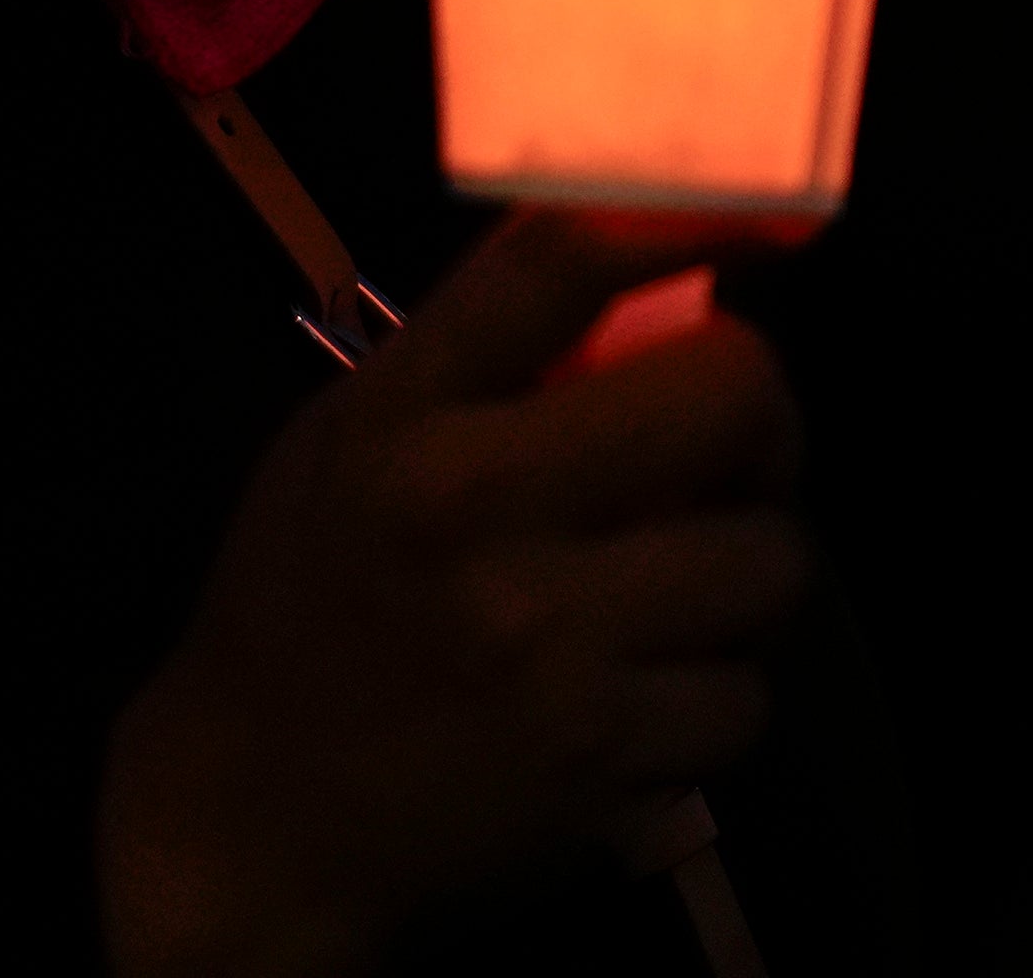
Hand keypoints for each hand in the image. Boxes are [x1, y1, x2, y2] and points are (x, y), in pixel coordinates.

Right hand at [101, 213, 813, 977]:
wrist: (259, 815)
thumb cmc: (306, 607)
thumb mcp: (348, 443)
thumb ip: (479, 363)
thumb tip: (649, 277)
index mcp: (405, 419)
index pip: (563, 263)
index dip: (689, 217)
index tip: (766, 218)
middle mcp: (479, 513)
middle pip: (730, 396)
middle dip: (759, 417)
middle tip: (725, 444)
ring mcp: (554, 642)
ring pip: (772, 559)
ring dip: (743, 567)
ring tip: (673, 586)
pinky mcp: (610, 758)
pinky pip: (748, 695)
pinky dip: (712, 696)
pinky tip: (641, 693)